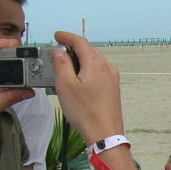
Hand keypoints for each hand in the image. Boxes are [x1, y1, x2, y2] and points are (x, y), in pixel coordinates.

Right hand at [51, 31, 123, 145]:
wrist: (104, 134)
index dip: (66, 37)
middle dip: (72, 50)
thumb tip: (60, 52)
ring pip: (93, 62)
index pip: (80, 42)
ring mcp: (112, 78)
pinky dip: (86, 72)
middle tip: (57, 54)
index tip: (57, 35)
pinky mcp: (112, 88)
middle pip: (88, 51)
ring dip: (79, 62)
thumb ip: (61, 64)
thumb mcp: (65, 85)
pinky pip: (98, 73)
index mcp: (96, 63)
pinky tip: (77, 82)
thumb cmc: (85, 112)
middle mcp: (107, 67)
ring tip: (64, 71)